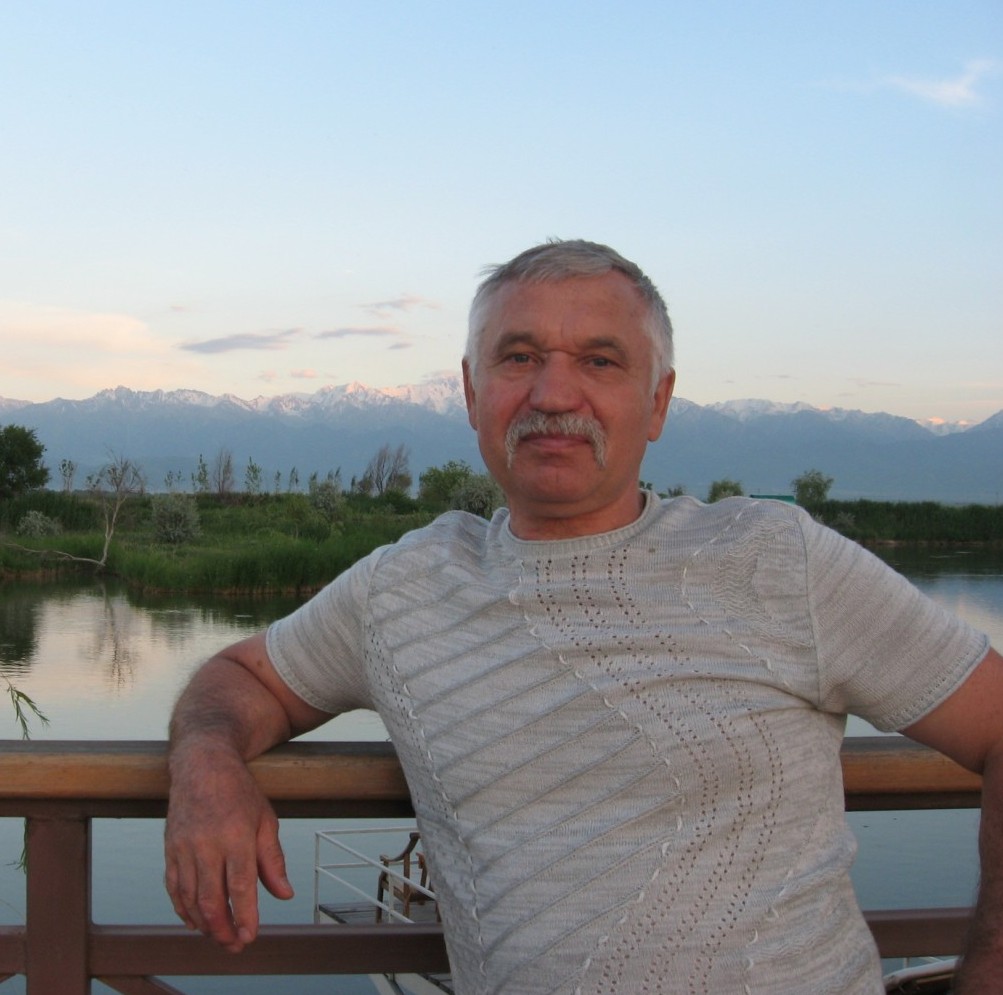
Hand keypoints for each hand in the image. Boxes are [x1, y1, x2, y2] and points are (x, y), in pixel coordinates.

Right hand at [164, 749, 293, 951]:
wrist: (202, 765)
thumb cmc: (239, 792)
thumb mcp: (265, 819)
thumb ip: (273, 859)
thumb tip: (284, 894)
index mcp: (236, 835)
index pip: (240, 885)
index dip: (245, 916)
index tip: (250, 937)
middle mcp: (207, 843)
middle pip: (211, 898)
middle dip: (222, 929)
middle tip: (234, 946)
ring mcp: (184, 847)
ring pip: (189, 897)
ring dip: (203, 924)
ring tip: (218, 937)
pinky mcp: (170, 848)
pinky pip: (173, 887)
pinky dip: (182, 909)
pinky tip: (194, 921)